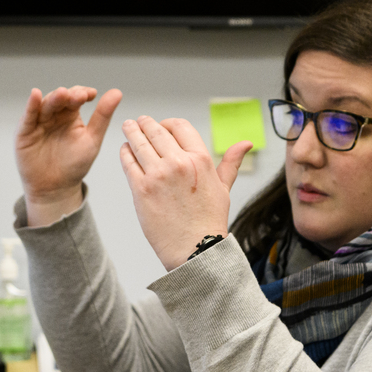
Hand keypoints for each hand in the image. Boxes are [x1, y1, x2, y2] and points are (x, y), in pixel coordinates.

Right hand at [16, 85, 122, 225]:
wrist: (56, 189)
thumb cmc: (74, 164)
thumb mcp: (92, 139)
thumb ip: (102, 116)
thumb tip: (117, 92)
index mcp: (70, 115)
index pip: (76, 97)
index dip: (82, 93)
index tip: (91, 94)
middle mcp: (53, 115)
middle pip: (60, 98)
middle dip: (69, 95)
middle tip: (79, 96)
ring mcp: (38, 122)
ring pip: (45, 104)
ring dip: (53, 98)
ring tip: (62, 94)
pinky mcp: (24, 132)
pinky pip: (27, 116)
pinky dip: (31, 105)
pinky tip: (35, 95)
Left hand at [119, 115, 251, 270]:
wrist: (194, 250)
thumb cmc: (209, 221)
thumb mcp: (223, 188)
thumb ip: (231, 162)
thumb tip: (246, 143)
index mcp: (200, 160)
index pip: (180, 126)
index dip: (168, 122)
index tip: (162, 125)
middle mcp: (178, 163)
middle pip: (156, 131)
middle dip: (145, 123)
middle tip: (138, 122)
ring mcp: (157, 176)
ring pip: (139, 143)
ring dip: (131, 131)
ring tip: (128, 127)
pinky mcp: (140, 189)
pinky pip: (128, 162)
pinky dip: (125, 152)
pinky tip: (125, 150)